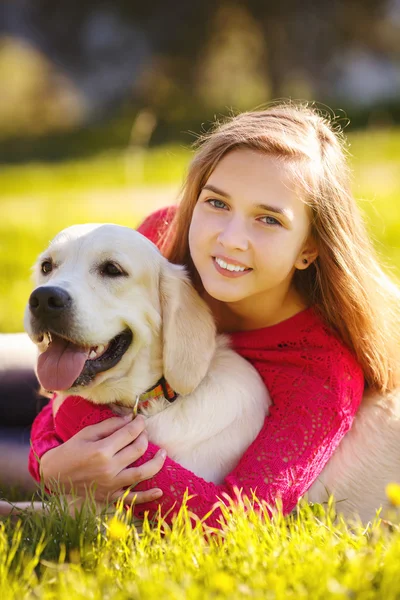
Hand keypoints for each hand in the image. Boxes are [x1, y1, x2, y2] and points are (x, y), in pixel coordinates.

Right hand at [40, 415, 165, 504]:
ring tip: (163, 454)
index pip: (129, 434)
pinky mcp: (109, 497)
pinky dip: (147, 496)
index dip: (138, 424)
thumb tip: (130, 419)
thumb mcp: (86, 433)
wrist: (54, 475)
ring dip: (156, 463)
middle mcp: (108, 468)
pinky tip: (160, 491)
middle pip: (137, 450)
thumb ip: (110, 425)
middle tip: (143, 432)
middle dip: (144, 438)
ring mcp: (110, 485)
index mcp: (101, 450)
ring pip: (141, 474)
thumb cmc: (70, 451)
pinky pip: (132, 499)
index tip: (140, 419)